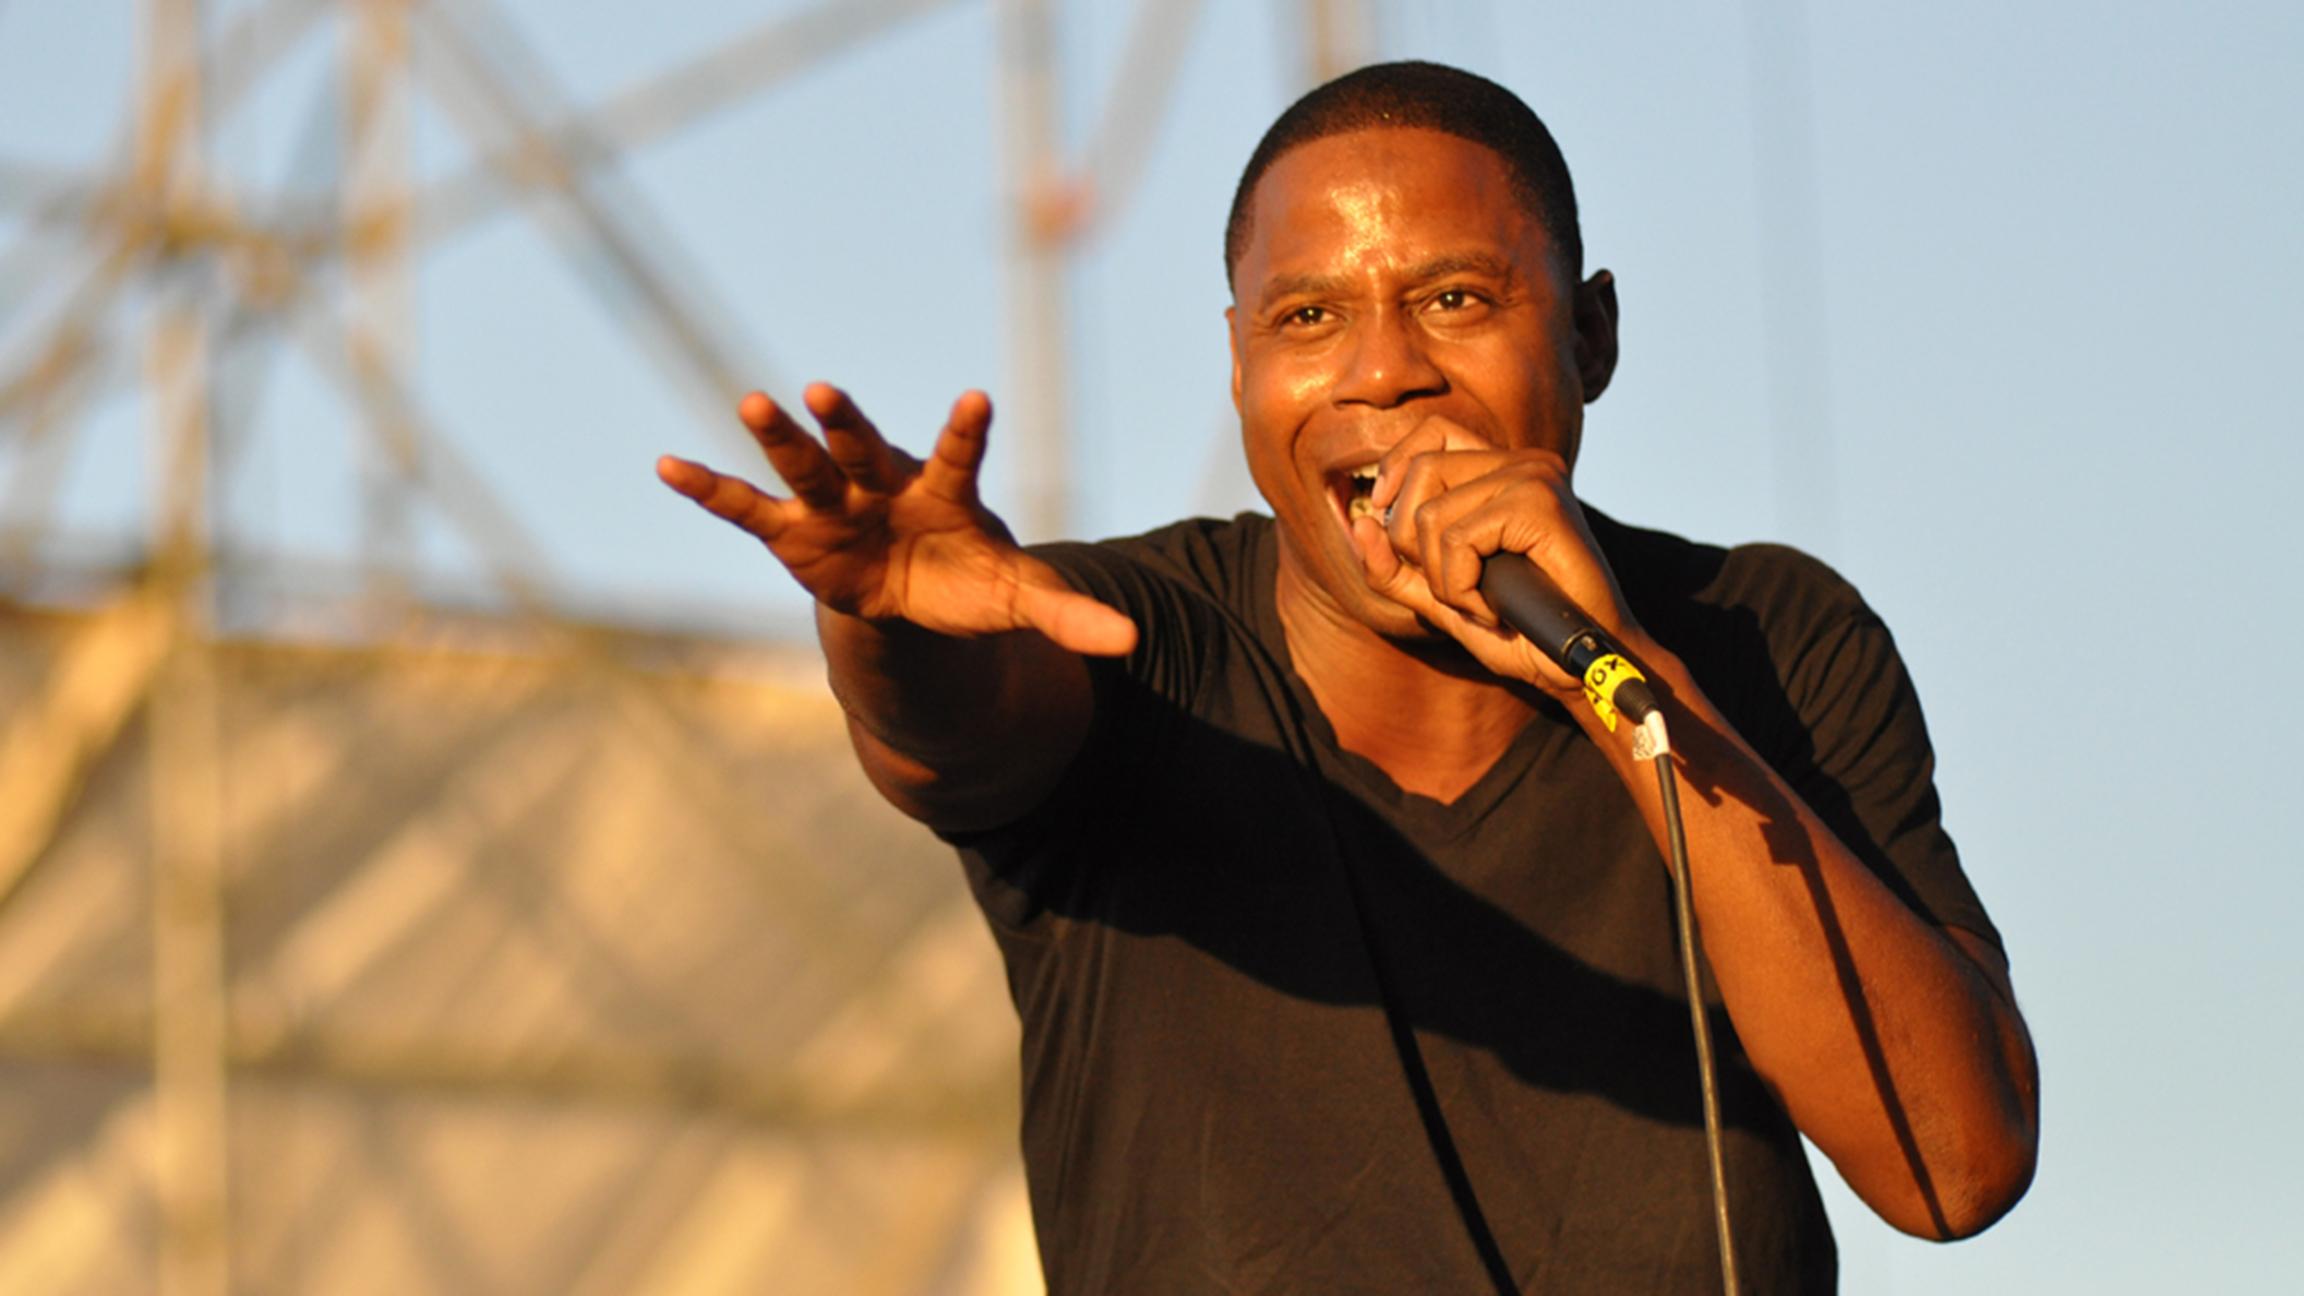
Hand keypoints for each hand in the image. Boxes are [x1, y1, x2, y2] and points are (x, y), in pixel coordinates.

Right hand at [657, 384, 1135, 655]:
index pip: (961, 455)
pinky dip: (709, 489)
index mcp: (946, 491)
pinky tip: (666, 464)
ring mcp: (835, 503)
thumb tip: (1129, 640)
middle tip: (828, 391)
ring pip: (806, 465)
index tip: (977, 399)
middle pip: (866, 447)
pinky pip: (746, 509)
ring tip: (753, 401)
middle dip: (847, 423)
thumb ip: (1066, 614)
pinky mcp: (793, 532)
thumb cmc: (968, 579)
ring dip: (781, 437)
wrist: (913, 591)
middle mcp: (884, 483)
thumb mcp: (1017, 599)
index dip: (967, 430)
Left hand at [1347, 418, 1642, 694]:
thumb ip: (1395, 566)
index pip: (1432, 432)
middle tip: (1455, 589)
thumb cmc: (1518, 630)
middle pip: (1422, 471)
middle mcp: (1521, 462)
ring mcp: (1534, 476)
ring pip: (1432, 513)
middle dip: (1413, 543)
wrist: (1576, 666)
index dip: (1397, 467)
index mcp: (1502, 471)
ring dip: (1443, 579)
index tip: (1385, 514)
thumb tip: (1360, 524)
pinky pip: (1458, 539)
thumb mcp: (1440, 597)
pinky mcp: (1540, 502)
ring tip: (1482, 604)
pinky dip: (1461, 587)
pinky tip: (1492, 609)